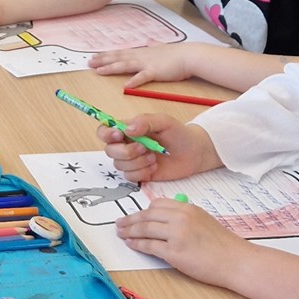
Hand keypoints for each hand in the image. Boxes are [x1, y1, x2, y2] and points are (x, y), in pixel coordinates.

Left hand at [89, 42, 199, 86]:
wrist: (189, 56)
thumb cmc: (177, 54)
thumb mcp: (162, 47)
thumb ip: (154, 45)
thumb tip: (150, 41)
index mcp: (142, 52)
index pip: (120, 53)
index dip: (107, 55)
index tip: (94, 56)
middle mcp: (141, 56)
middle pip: (118, 58)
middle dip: (103, 60)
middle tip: (89, 63)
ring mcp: (147, 63)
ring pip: (125, 65)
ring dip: (111, 68)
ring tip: (99, 71)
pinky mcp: (155, 72)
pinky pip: (143, 77)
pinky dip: (134, 81)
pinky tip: (125, 86)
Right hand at [97, 112, 218, 183]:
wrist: (194, 153)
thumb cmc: (179, 134)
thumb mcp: (164, 121)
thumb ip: (145, 121)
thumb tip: (127, 129)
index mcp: (128, 129)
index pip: (105, 130)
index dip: (106, 134)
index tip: (119, 135)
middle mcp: (127, 144)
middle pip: (110, 150)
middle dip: (126, 152)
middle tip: (145, 148)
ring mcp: (132, 160)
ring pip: (120, 165)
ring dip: (137, 163)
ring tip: (154, 157)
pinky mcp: (139, 173)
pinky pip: (129, 177)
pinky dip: (142, 173)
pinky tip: (154, 167)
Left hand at [114, 198, 245, 285]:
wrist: (236, 261)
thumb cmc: (223, 245)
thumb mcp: (204, 221)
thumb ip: (185, 217)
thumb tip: (164, 220)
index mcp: (187, 208)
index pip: (157, 204)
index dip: (143, 210)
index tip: (134, 215)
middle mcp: (180, 218)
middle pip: (147, 215)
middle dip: (130, 219)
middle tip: (119, 223)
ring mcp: (176, 234)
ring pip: (145, 229)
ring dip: (129, 231)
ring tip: (121, 233)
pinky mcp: (174, 252)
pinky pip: (149, 246)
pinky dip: (137, 244)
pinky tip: (131, 244)